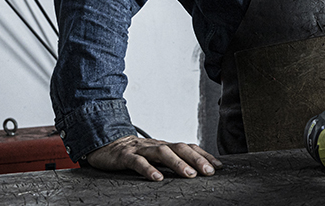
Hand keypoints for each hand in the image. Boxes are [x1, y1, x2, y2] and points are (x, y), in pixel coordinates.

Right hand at [85, 135, 222, 180]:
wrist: (105, 145)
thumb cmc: (134, 153)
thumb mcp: (155, 156)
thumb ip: (171, 160)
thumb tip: (194, 169)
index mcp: (165, 146)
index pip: (189, 147)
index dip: (204, 156)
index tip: (218, 166)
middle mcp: (157, 145)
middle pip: (180, 148)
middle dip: (197, 159)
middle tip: (209, 171)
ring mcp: (142, 149)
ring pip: (162, 153)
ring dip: (178, 164)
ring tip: (189, 174)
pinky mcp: (126, 156)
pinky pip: (138, 162)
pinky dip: (148, 169)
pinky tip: (157, 178)